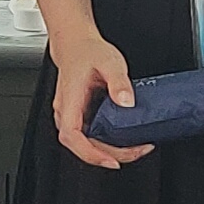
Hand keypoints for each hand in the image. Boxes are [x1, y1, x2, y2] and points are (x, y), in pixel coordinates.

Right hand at [46, 26, 151, 168]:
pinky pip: (91, 137)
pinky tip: (125, 141)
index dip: (90, 153)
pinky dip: (107, 144)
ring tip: (135, 149)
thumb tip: (127, 102)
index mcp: (69, 100)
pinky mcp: (80, 116)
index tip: (111, 160)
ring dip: (109, 152)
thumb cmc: (87, 51)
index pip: (71, 135)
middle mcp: (66, 111)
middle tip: (136, 152)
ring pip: (86, 144)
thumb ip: (119, 82)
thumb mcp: (110, 61)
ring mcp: (72, 115)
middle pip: (82, 145)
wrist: (76, 43)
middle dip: (109, 156)